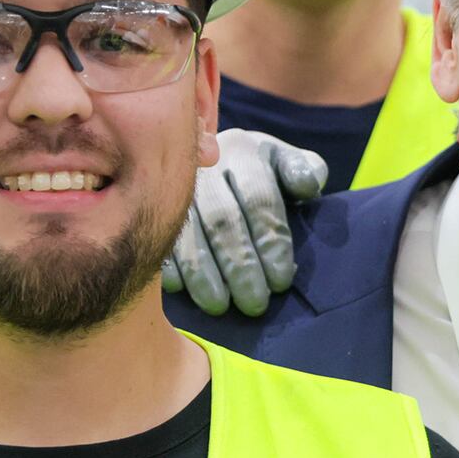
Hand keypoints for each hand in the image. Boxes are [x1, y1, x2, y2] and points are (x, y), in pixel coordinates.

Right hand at [162, 130, 327, 316]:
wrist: (217, 162)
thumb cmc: (262, 172)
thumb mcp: (288, 163)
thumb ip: (306, 172)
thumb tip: (307, 185)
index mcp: (244, 151)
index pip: (260, 200)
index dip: (271, 243)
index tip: (280, 281)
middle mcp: (206, 167)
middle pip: (222, 220)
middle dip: (239, 265)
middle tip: (254, 303)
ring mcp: (174, 188)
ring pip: (187, 234)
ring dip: (202, 274)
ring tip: (219, 306)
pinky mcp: (151, 209)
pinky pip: (158, 239)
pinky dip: (169, 267)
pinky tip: (182, 292)